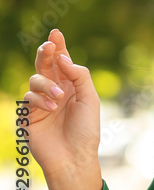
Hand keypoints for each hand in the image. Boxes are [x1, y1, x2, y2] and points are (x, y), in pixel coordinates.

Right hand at [24, 29, 102, 180]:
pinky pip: (29, 97)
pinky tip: (51, 109)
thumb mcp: (90, 99)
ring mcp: (41, 102)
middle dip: (46, 52)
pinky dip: (40, 100)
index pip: (63, 62)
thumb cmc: (86, 130)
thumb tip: (63, 58)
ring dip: (47, 85)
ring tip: (59, 98)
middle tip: (49, 45)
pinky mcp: (29, 114)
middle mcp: (55, 90)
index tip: (56, 32)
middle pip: (45, 65)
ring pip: (35, 79)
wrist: (74, 156)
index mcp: (72, 86)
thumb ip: (79, 76)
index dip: (59, 47)